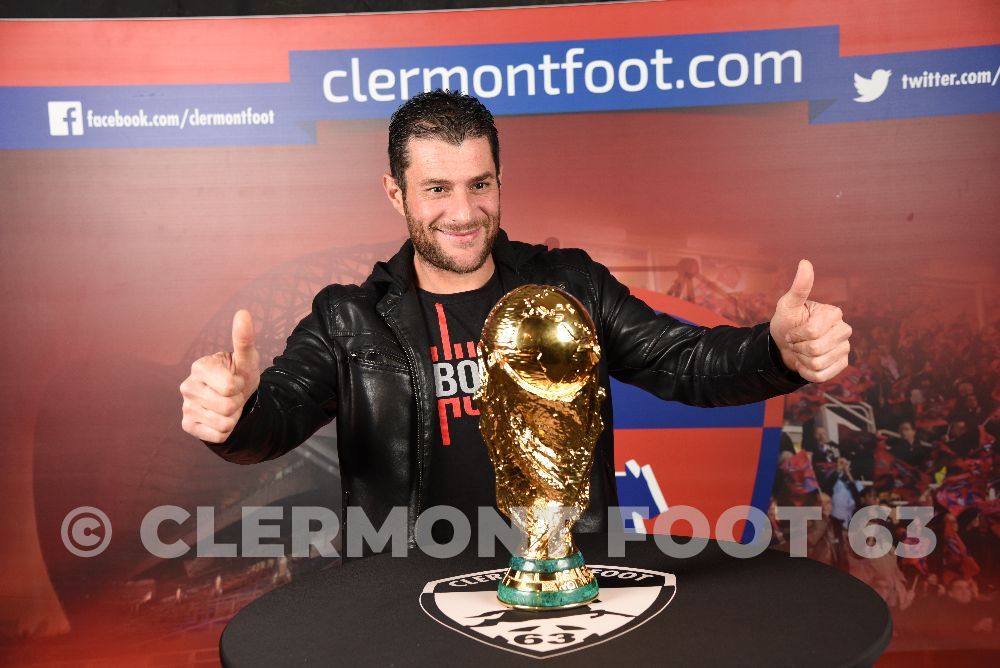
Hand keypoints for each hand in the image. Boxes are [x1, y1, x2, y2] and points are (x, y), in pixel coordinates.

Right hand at [180, 310, 259, 442]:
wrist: (235, 398)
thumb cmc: (239, 374)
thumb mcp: (247, 359)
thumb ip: (244, 339)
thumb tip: (243, 313)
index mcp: (199, 366)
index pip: (229, 386)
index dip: (240, 384)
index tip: (236, 378)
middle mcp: (187, 386)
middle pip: (227, 406)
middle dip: (237, 402)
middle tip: (233, 394)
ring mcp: (185, 407)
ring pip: (224, 422)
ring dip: (233, 416)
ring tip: (228, 405)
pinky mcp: (187, 425)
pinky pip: (218, 435)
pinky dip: (226, 430)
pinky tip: (219, 417)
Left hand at [769, 259, 852, 382]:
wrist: (785, 346)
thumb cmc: (787, 322)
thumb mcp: (788, 305)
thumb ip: (799, 287)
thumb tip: (805, 262)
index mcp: (833, 314)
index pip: (812, 332)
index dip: (795, 335)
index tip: (792, 330)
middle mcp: (844, 330)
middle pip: (815, 349)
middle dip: (797, 347)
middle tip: (795, 342)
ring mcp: (845, 348)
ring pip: (818, 363)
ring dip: (801, 360)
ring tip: (801, 351)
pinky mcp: (842, 365)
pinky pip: (821, 376)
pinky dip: (807, 372)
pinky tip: (806, 362)